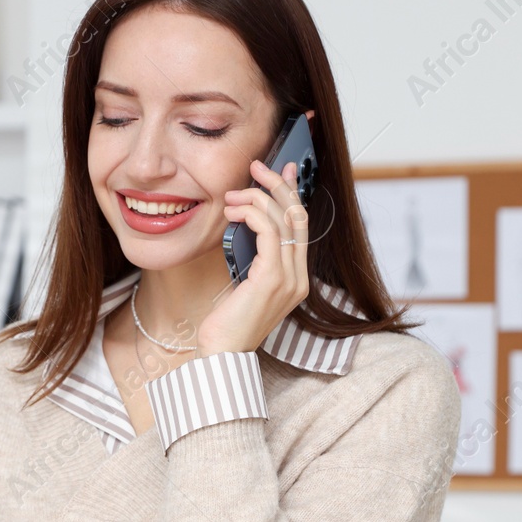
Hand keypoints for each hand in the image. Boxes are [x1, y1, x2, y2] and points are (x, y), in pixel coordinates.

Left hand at [198, 158, 311, 355]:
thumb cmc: (226, 324)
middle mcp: (298, 278)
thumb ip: (253, 259)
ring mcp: (289, 279)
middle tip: (257, 166)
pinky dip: (252, 214)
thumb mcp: (243, 285)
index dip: (292, 194)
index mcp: (295, 279)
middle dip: (278, 184)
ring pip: (285, 220)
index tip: (281, 170)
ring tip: (233, 195)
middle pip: (298, 216)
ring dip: (258, 198)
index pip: (300, 226)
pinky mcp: (271, 279)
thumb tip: (248, 225)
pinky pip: (270, 233)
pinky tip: (235, 212)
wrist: (222, 355)